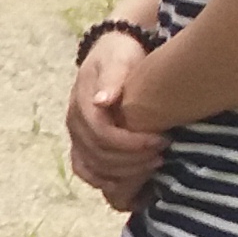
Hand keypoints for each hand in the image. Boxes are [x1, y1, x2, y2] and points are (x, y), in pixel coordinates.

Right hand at [68, 33, 165, 210]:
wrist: (111, 52)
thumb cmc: (119, 56)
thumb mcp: (118, 60)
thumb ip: (112, 79)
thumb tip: (101, 100)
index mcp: (82, 104)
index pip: (102, 135)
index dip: (131, 144)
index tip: (162, 140)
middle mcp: (75, 123)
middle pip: (98, 155)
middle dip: (132, 161)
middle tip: (163, 155)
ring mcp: (77, 135)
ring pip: (90, 168)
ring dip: (122, 174)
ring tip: (153, 165)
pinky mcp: (82, 143)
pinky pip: (85, 170)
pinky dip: (104, 181)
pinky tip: (128, 184)